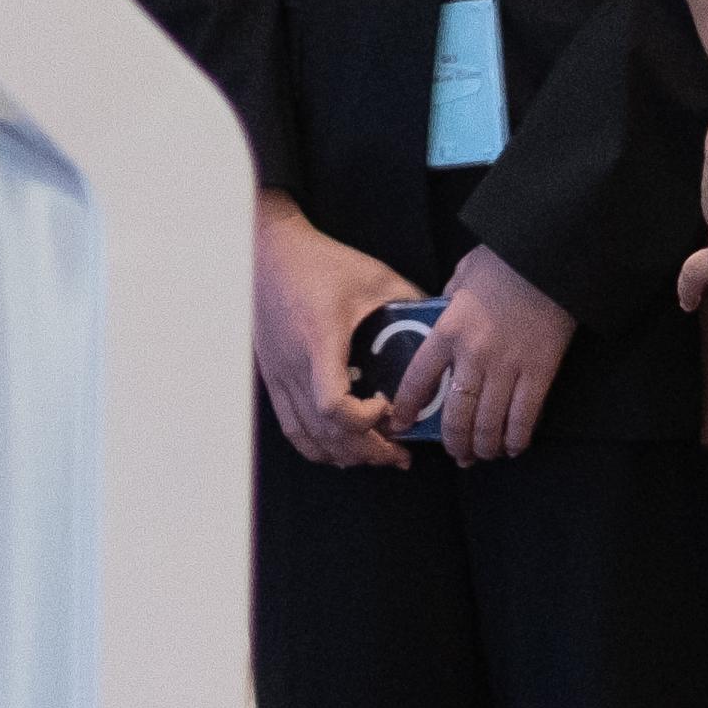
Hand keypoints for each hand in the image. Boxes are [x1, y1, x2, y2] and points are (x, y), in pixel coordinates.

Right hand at [255, 195, 427, 469]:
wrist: (269, 253)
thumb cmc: (320, 262)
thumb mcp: (372, 276)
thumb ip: (408, 300)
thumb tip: (438, 328)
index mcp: (319, 341)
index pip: (333, 405)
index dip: (364, 421)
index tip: (388, 407)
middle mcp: (294, 367)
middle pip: (325, 433)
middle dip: (367, 451)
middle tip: (399, 454)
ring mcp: (279, 376)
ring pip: (308, 438)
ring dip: (344, 454)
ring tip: (375, 455)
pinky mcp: (272, 378)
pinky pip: (292, 428)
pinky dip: (317, 447)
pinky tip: (339, 449)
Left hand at [400, 248, 577, 462]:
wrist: (549, 257)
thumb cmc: (503, 263)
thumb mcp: (462, 277)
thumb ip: (447, 302)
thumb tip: (440, 316)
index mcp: (448, 330)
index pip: (418, 380)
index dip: (407, 408)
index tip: (400, 424)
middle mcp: (473, 355)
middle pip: (456, 415)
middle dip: (453, 442)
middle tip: (455, 452)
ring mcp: (508, 367)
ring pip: (489, 424)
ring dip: (484, 447)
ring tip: (482, 454)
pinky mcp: (540, 372)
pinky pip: (525, 417)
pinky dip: (517, 438)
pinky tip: (513, 446)